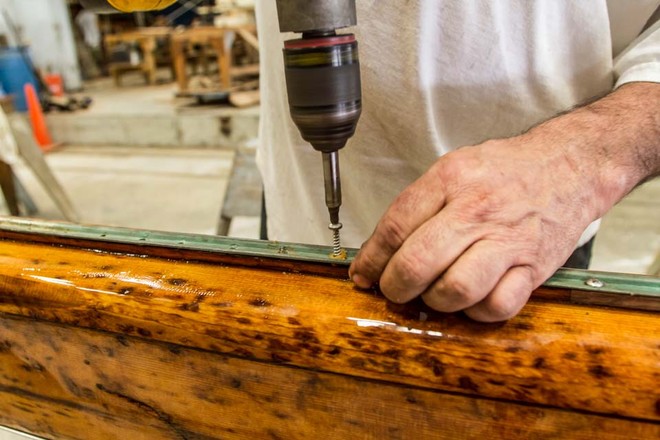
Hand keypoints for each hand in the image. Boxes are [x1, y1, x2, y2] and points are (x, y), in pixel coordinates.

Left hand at [349, 133, 600, 321]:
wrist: (568, 166)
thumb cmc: (506, 171)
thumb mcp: (454, 168)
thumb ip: (418, 205)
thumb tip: (379, 249)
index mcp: (451, 180)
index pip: (395, 227)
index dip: (372, 259)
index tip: (363, 274)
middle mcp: (477, 210)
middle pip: (417, 263)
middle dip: (394, 287)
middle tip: (393, 290)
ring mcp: (507, 241)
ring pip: (454, 290)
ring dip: (433, 302)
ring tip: (432, 294)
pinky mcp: (533, 268)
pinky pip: (496, 307)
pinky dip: (475, 312)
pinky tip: (470, 299)